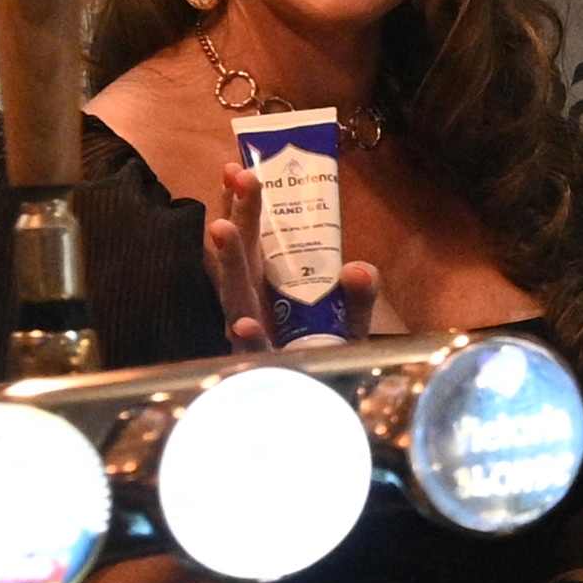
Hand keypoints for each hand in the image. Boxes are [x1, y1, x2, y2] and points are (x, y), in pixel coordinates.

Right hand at [205, 162, 381, 354]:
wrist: (322, 416)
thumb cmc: (327, 364)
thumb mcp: (351, 326)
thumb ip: (359, 297)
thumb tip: (359, 267)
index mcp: (271, 290)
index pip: (255, 240)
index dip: (243, 204)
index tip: (236, 166)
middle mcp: (255, 308)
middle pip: (244, 256)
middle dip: (240, 215)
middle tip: (239, 173)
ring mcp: (254, 338)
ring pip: (237, 296)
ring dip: (231, 263)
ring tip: (223, 229)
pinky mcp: (263, 369)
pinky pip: (254, 353)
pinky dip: (250, 339)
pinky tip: (243, 325)